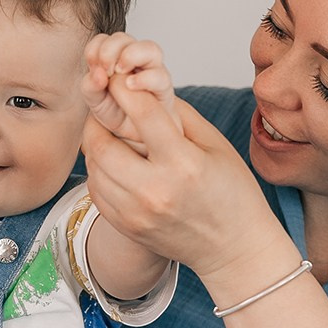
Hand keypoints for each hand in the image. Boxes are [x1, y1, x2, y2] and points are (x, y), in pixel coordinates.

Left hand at [81, 81, 291, 280]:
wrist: (234, 250)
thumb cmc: (233, 194)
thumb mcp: (216, 146)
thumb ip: (179, 115)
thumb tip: (145, 88)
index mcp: (183, 164)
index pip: (142, 113)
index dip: (125, 88)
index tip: (118, 77)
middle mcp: (155, 190)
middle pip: (102, 142)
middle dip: (97, 117)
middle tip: (103, 106)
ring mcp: (136, 212)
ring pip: (93, 166)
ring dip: (95, 144)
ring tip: (107, 132)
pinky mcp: (127, 226)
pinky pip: (95, 190)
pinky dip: (98, 170)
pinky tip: (111, 162)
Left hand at [82, 32, 176, 154]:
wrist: (136, 135)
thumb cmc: (118, 113)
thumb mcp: (95, 102)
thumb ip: (90, 87)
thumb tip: (97, 75)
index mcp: (113, 59)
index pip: (104, 40)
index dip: (95, 48)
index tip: (92, 66)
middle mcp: (134, 60)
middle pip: (124, 38)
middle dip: (110, 50)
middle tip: (104, 70)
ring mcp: (152, 71)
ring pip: (149, 48)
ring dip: (130, 56)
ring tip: (119, 72)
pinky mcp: (164, 88)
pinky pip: (160, 76)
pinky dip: (144, 78)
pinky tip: (131, 86)